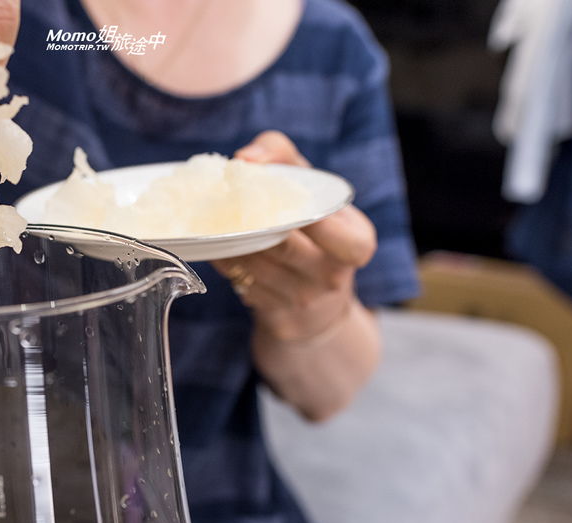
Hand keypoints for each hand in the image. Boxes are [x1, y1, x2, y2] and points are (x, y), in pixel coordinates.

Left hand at [214, 131, 375, 342]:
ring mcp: (304, 301)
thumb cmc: (312, 228)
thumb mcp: (310, 187)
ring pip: (255, 264)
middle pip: (283, 245)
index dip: (316, 224)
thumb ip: (281, 156)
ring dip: (231, 241)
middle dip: (252, 222)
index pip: (342, 238)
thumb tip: (244, 160)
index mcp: (356, 244)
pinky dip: (225, 260)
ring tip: (216, 219)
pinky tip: (219, 245)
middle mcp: (333, 277)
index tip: (283, 203)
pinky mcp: (277, 318)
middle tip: (225, 200)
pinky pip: (240, 282)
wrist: (316, 304)